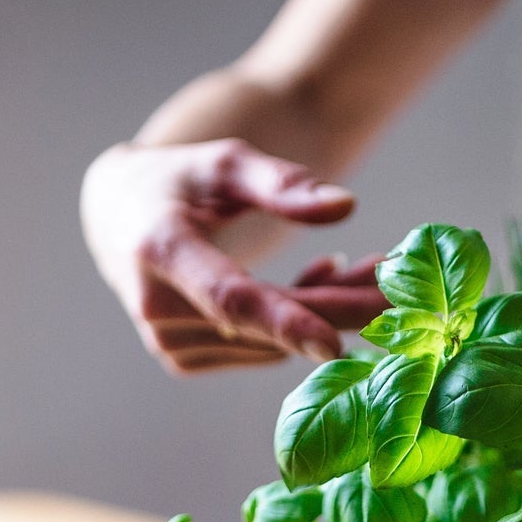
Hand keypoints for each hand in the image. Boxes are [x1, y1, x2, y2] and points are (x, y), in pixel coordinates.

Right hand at [81, 137, 388, 373]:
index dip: (284, 321)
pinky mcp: (182, 360)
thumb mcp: (221, 161)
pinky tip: (317, 282)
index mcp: (161, 251)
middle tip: (406, 290)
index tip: (335, 344)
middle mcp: (158, 309)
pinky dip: (297, 323)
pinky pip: (260, 349)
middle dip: (342, 310)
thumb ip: (280, 183)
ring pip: (273, 341)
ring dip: (326, 311)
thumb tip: (345, 206)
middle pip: (267, 324)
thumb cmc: (175, 180)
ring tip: (358, 266)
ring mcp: (168, 343)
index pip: (229, 297)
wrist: (115, 215)